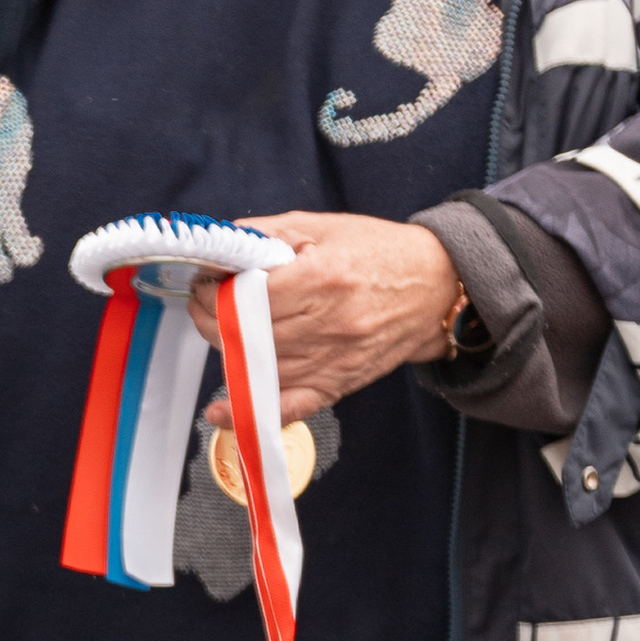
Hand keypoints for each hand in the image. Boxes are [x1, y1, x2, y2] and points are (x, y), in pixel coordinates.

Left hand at [186, 212, 460, 422]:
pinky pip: (288, 407)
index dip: (214, 292)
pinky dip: (250, 413)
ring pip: (257, 367)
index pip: (246, 296)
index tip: (204, 284)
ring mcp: (332, 358)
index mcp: (323, 278)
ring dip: (226, 351)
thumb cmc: (380, 253)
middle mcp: (327, 323)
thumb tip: (221, 243)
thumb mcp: (323, 227)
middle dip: (211, 319)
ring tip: (221, 330)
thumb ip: (268, 233)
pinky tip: (223, 411)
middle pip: (246, 334)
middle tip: (204, 305)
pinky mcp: (337, 384)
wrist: (435, 287)